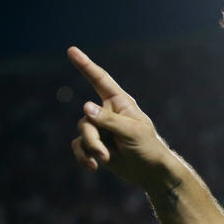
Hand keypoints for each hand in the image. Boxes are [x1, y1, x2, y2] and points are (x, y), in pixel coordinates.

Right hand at [67, 46, 173, 189]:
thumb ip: (109, 120)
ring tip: (105, 160)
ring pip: (82, 133)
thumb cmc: (148, 148)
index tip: (72, 50)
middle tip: (104, 154)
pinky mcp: (96, 144)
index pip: (100, 80)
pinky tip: (93, 167)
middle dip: (92, 138)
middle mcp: (107, 113)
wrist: (150, 172)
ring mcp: (100, 128)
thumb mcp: (132, 132)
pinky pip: (79, 146)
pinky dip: (83, 157)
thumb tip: (85, 108)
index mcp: (120, 103)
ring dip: (91, 148)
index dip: (86, 66)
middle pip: (86, 118)